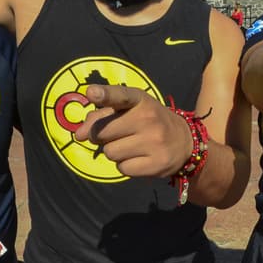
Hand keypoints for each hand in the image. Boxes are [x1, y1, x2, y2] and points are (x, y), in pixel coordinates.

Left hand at [74, 84, 191, 178]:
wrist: (184, 141)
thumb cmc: (148, 122)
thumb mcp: (129, 110)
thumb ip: (100, 115)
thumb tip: (79, 135)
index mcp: (141, 100)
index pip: (121, 95)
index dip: (105, 94)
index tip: (91, 92)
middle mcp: (149, 119)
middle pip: (102, 132)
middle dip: (101, 136)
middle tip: (115, 134)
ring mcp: (154, 142)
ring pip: (110, 153)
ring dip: (113, 151)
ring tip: (130, 146)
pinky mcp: (156, 164)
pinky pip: (122, 169)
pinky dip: (125, 166)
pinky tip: (138, 158)